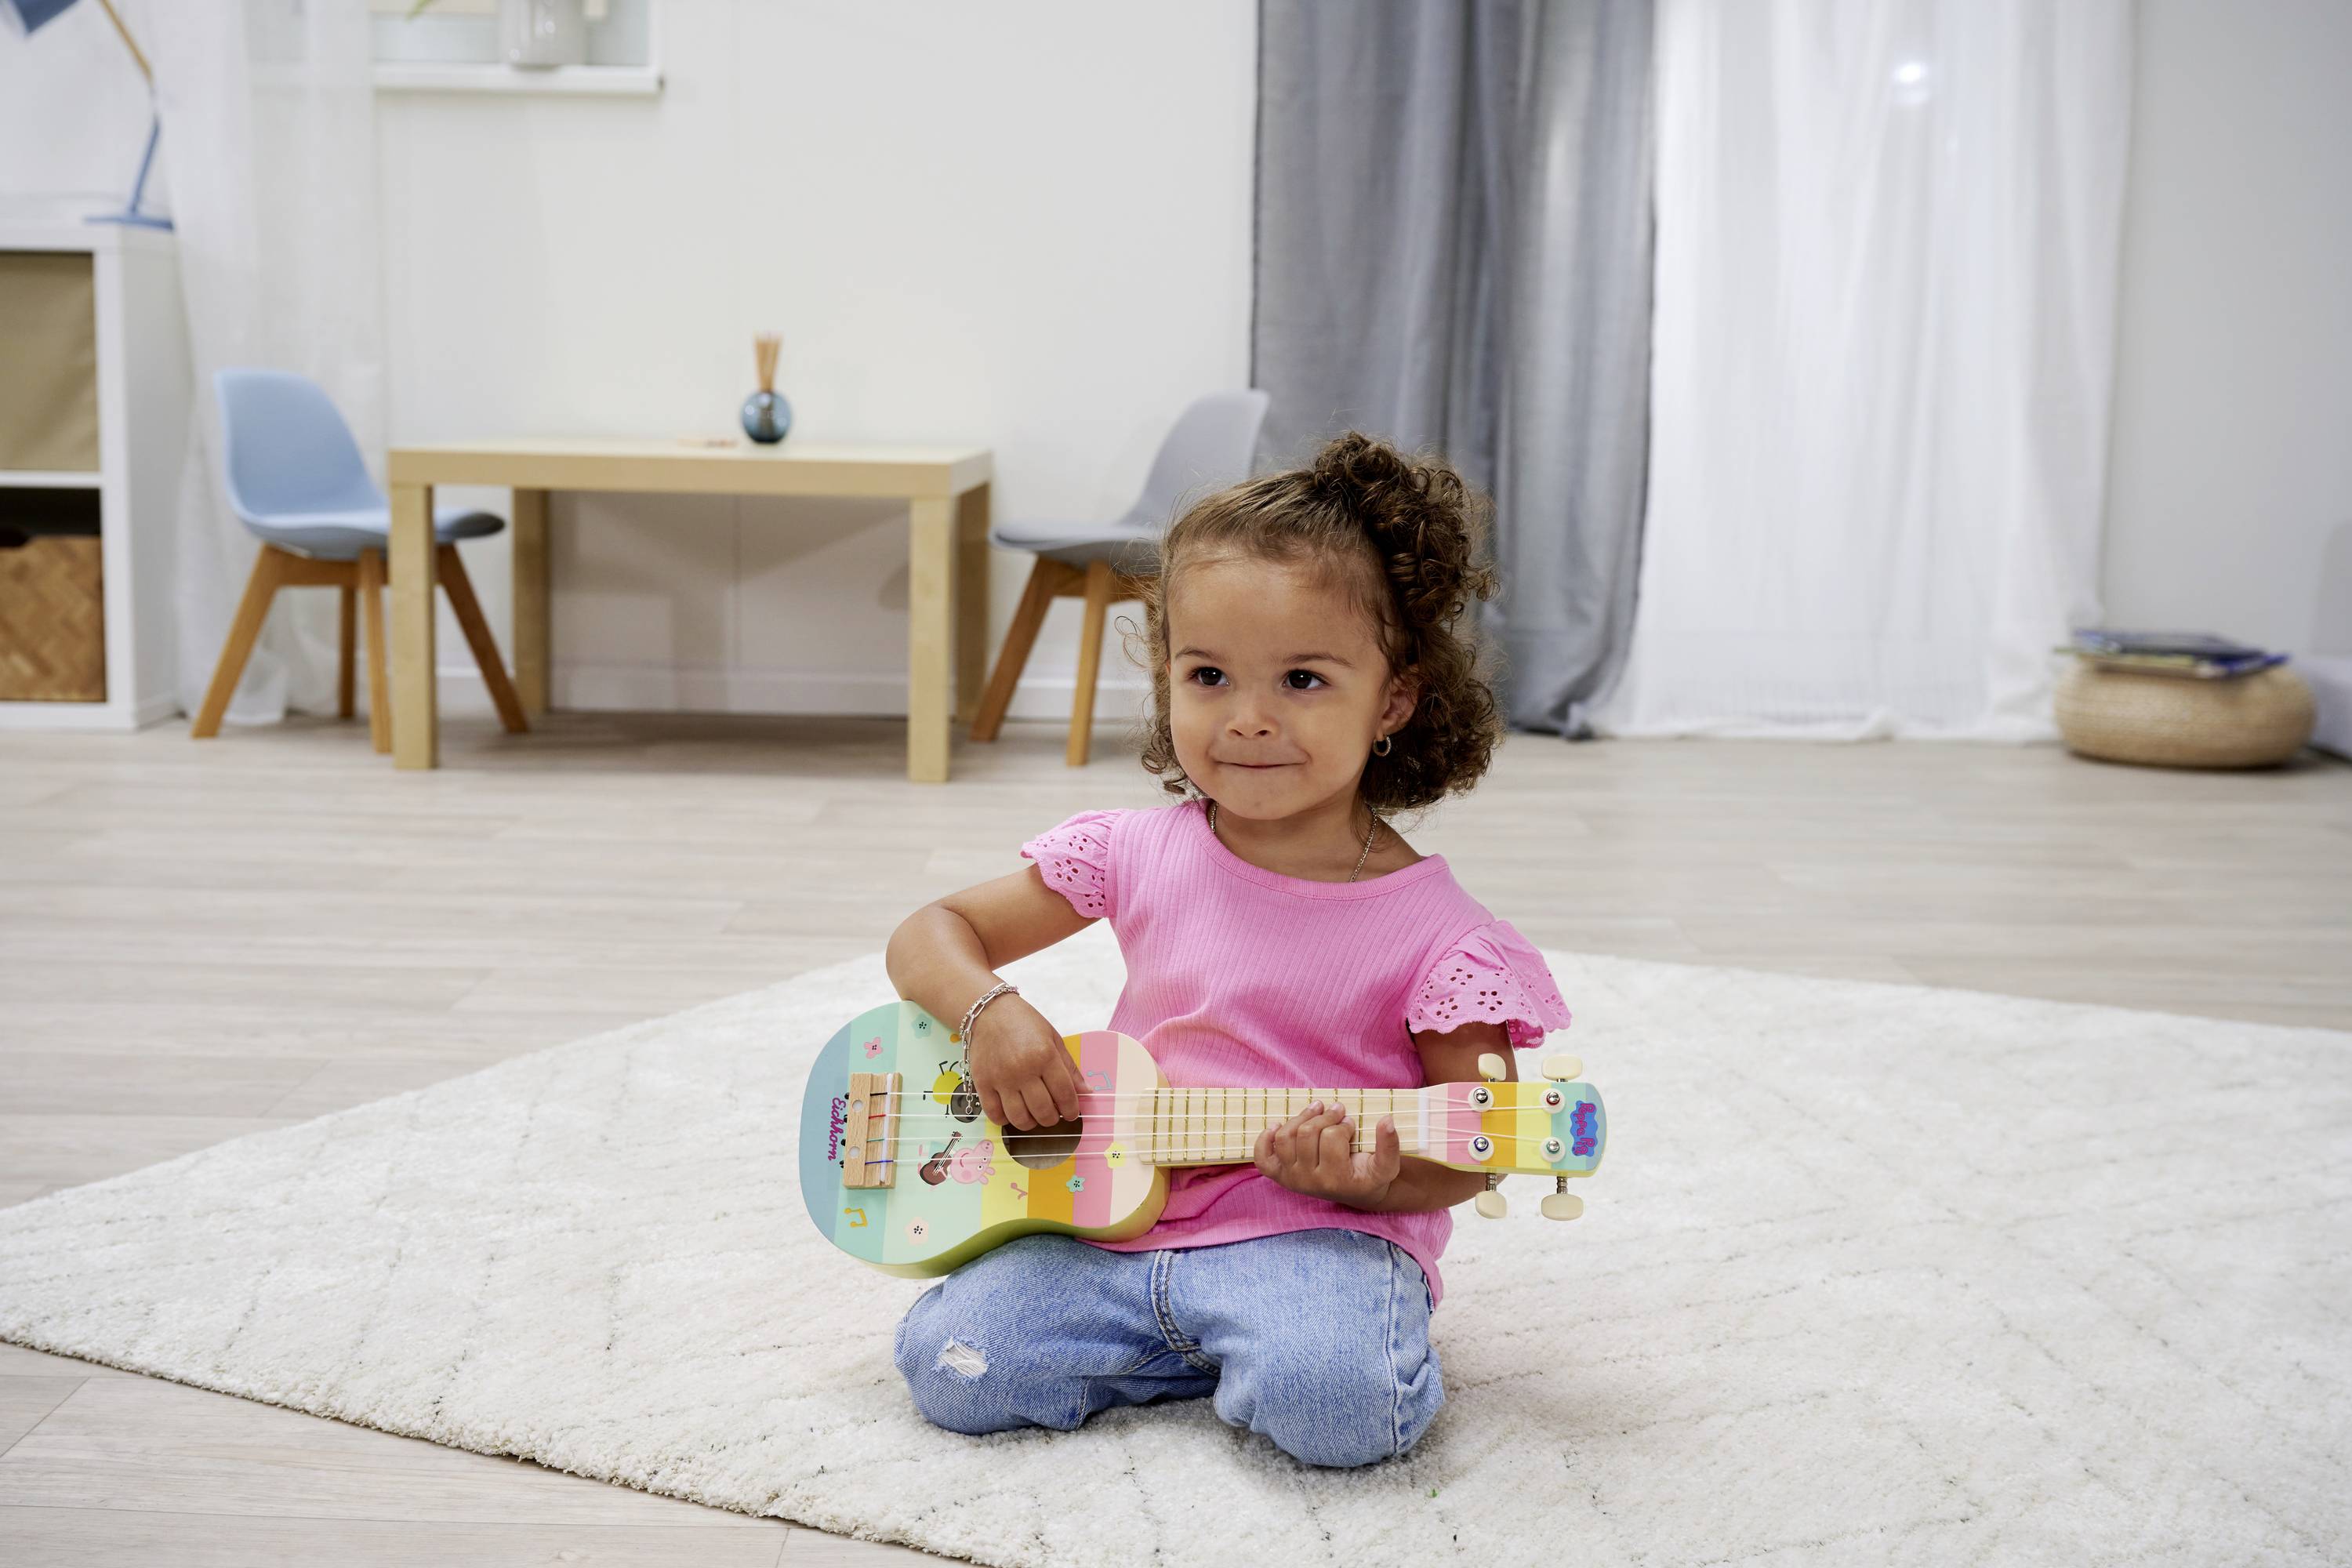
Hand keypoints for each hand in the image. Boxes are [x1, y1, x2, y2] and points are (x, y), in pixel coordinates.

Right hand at [962, 994, 1085, 1130]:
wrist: (988, 1011)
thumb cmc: (1023, 1023)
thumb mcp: (1053, 1038)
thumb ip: (1069, 1067)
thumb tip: (1086, 1091)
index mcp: (1044, 1056)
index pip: (1064, 1094)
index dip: (1071, 1109)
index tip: (1072, 1113)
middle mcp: (1023, 1069)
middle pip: (1043, 1110)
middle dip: (1052, 1119)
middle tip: (1053, 1115)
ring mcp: (1000, 1078)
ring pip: (1019, 1118)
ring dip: (1030, 1123)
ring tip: (1033, 1116)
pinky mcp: (982, 1083)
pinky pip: (994, 1114)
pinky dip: (1005, 1120)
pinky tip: (1011, 1113)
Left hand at [1254, 1100, 1400, 1208]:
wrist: (1355, 1193)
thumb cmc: (1369, 1176)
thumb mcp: (1387, 1165)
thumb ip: (1390, 1145)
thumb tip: (1387, 1120)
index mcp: (1335, 1179)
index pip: (1332, 1137)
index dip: (1343, 1124)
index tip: (1350, 1122)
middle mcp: (1309, 1182)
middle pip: (1307, 1134)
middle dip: (1324, 1116)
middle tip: (1336, 1110)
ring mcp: (1291, 1179)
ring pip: (1285, 1137)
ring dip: (1300, 1117)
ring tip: (1316, 1110)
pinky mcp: (1280, 1175)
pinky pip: (1262, 1157)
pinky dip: (1265, 1139)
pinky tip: (1277, 1125)